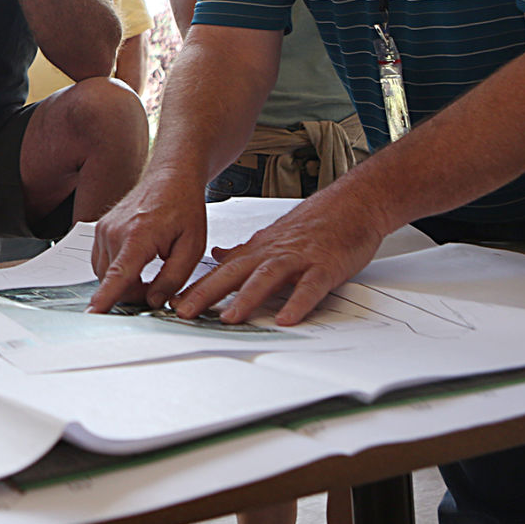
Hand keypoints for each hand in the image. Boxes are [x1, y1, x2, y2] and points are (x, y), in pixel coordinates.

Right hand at [87, 175, 208, 312]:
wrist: (170, 178)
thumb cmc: (183, 207)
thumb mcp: (192, 247)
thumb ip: (173, 278)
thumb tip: (155, 301)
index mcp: (139, 235)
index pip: (119, 274)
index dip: (106, 296)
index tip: (93, 312)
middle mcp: (115, 231)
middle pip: (113, 280)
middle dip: (134, 293)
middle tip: (158, 287)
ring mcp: (103, 229)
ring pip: (105, 273)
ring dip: (124, 282)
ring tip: (149, 273)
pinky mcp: (100, 229)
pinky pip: (101, 262)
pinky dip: (116, 270)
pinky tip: (136, 264)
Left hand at [173, 191, 389, 324]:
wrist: (352, 204)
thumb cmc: (314, 224)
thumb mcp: (271, 236)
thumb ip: (243, 251)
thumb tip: (217, 257)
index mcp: (258, 250)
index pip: (221, 272)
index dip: (196, 288)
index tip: (172, 304)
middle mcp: (273, 253)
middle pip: (234, 274)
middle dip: (206, 294)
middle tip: (183, 312)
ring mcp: (298, 259)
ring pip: (267, 278)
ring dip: (246, 298)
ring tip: (228, 318)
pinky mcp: (325, 266)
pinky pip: (310, 287)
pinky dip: (297, 302)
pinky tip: (286, 319)